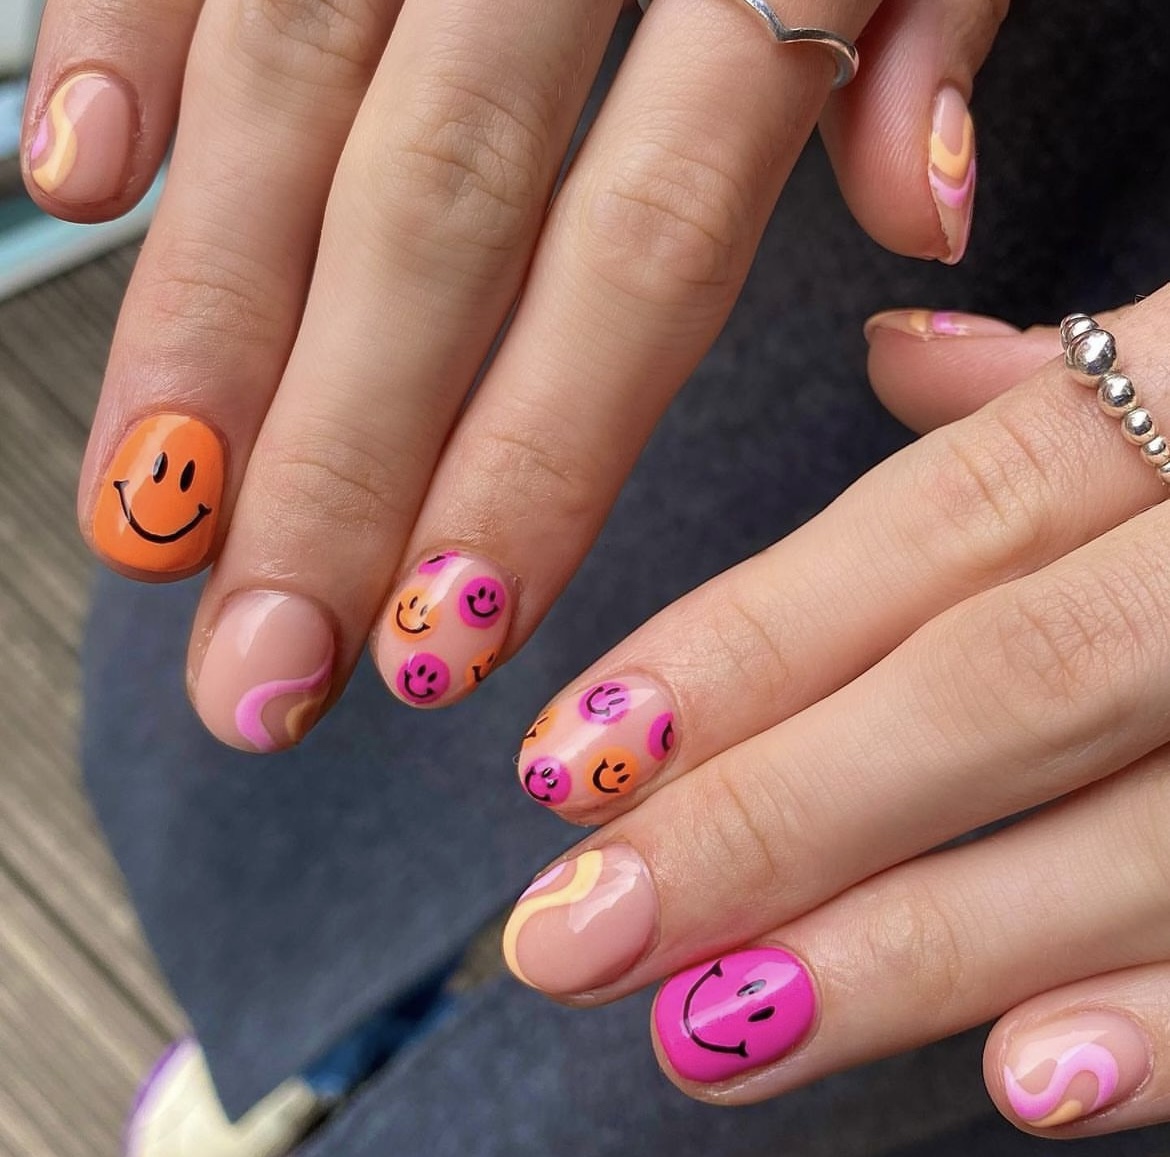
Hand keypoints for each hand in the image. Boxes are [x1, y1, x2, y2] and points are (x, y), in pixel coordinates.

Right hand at [24, 0, 1002, 750]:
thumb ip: (930, 11)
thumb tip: (921, 206)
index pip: (636, 255)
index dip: (532, 459)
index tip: (442, 635)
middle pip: (436, 221)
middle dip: (337, 462)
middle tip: (265, 668)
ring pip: (296, 93)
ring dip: (204, 319)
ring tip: (150, 519)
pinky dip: (123, 15)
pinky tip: (70, 182)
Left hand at [501, 290, 1169, 1139]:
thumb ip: (1070, 384)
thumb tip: (902, 360)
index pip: (911, 536)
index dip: (726, 653)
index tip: (569, 767)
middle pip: (975, 687)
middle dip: (762, 824)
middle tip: (574, 939)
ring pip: (1116, 824)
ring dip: (908, 948)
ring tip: (714, 1031)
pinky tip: (1024, 1084)